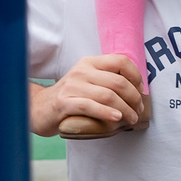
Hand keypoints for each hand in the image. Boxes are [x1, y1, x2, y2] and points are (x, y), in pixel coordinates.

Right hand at [30, 54, 144, 136]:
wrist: (39, 108)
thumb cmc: (69, 97)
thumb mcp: (87, 81)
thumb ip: (106, 81)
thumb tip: (137, 91)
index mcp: (90, 63)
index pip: (120, 61)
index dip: (136, 75)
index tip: (141, 91)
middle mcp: (82, 71)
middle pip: (118, 82)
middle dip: (134, 98)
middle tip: (139, 111)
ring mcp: (72, 86)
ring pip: (108, 95)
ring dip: (125, 109)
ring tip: (132, 119)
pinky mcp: (64, 103)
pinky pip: (90, 106)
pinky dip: (106, 113)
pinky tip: (116, 119)